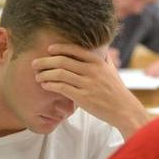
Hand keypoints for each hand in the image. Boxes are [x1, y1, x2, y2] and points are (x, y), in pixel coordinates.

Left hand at [32, 43, 147, 137]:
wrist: (124, 110)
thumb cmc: (117, 91)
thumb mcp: (112, 71)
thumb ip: (105, 60)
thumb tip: (102, 50)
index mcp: (98, 62)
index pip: (75, 50)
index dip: (60, 48)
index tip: (49, 49)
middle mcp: (92, 71)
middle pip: (63, 61)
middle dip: (46, 61)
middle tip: (35, 63)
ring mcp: (87, 84)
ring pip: (60, 74)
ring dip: (45, 73)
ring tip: (37, 75)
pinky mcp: (83, 98)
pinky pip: (62, 88)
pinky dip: (50, 85)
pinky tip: (44, 85)